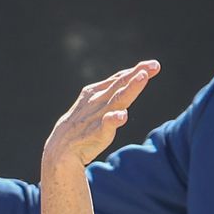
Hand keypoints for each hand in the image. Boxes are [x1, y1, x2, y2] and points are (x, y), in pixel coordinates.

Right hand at [42, 61, 159, 167]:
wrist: (60, 148)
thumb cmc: (83, 123)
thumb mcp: (97, 103)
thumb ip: (115, 90)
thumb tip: (136, 76)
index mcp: (96, 91)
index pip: (119, 78)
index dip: (137, 70)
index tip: (154, 65)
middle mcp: (98, 100)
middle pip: (121, 85)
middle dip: (137, 74)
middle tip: (153, 66)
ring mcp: (96, 116)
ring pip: (117, 100)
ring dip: (130, 89)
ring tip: (142, 78)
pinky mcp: (95, 134)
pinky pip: (105, 125)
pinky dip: (113, 120)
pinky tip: (122, 116)